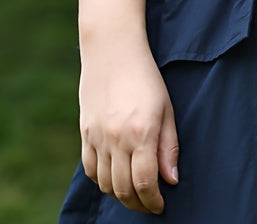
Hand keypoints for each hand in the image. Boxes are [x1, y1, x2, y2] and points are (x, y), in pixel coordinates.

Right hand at [79, 38, 178, 213]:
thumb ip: (169, 146)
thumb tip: (171, 180)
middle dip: (138, 203)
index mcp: (141, 132)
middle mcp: (116, 139)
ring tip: (134, 192)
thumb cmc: (146, 77)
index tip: (160, 205)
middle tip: (149, 204)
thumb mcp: (166, 108)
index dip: (153, 201)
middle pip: (122, 189)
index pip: (144, 183)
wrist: (113, 51)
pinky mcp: (84, 132)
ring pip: (104, 183)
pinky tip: (114, 177)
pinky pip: (90, 168)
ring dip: (119, 194)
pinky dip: (101, 180)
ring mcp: (97, 137)